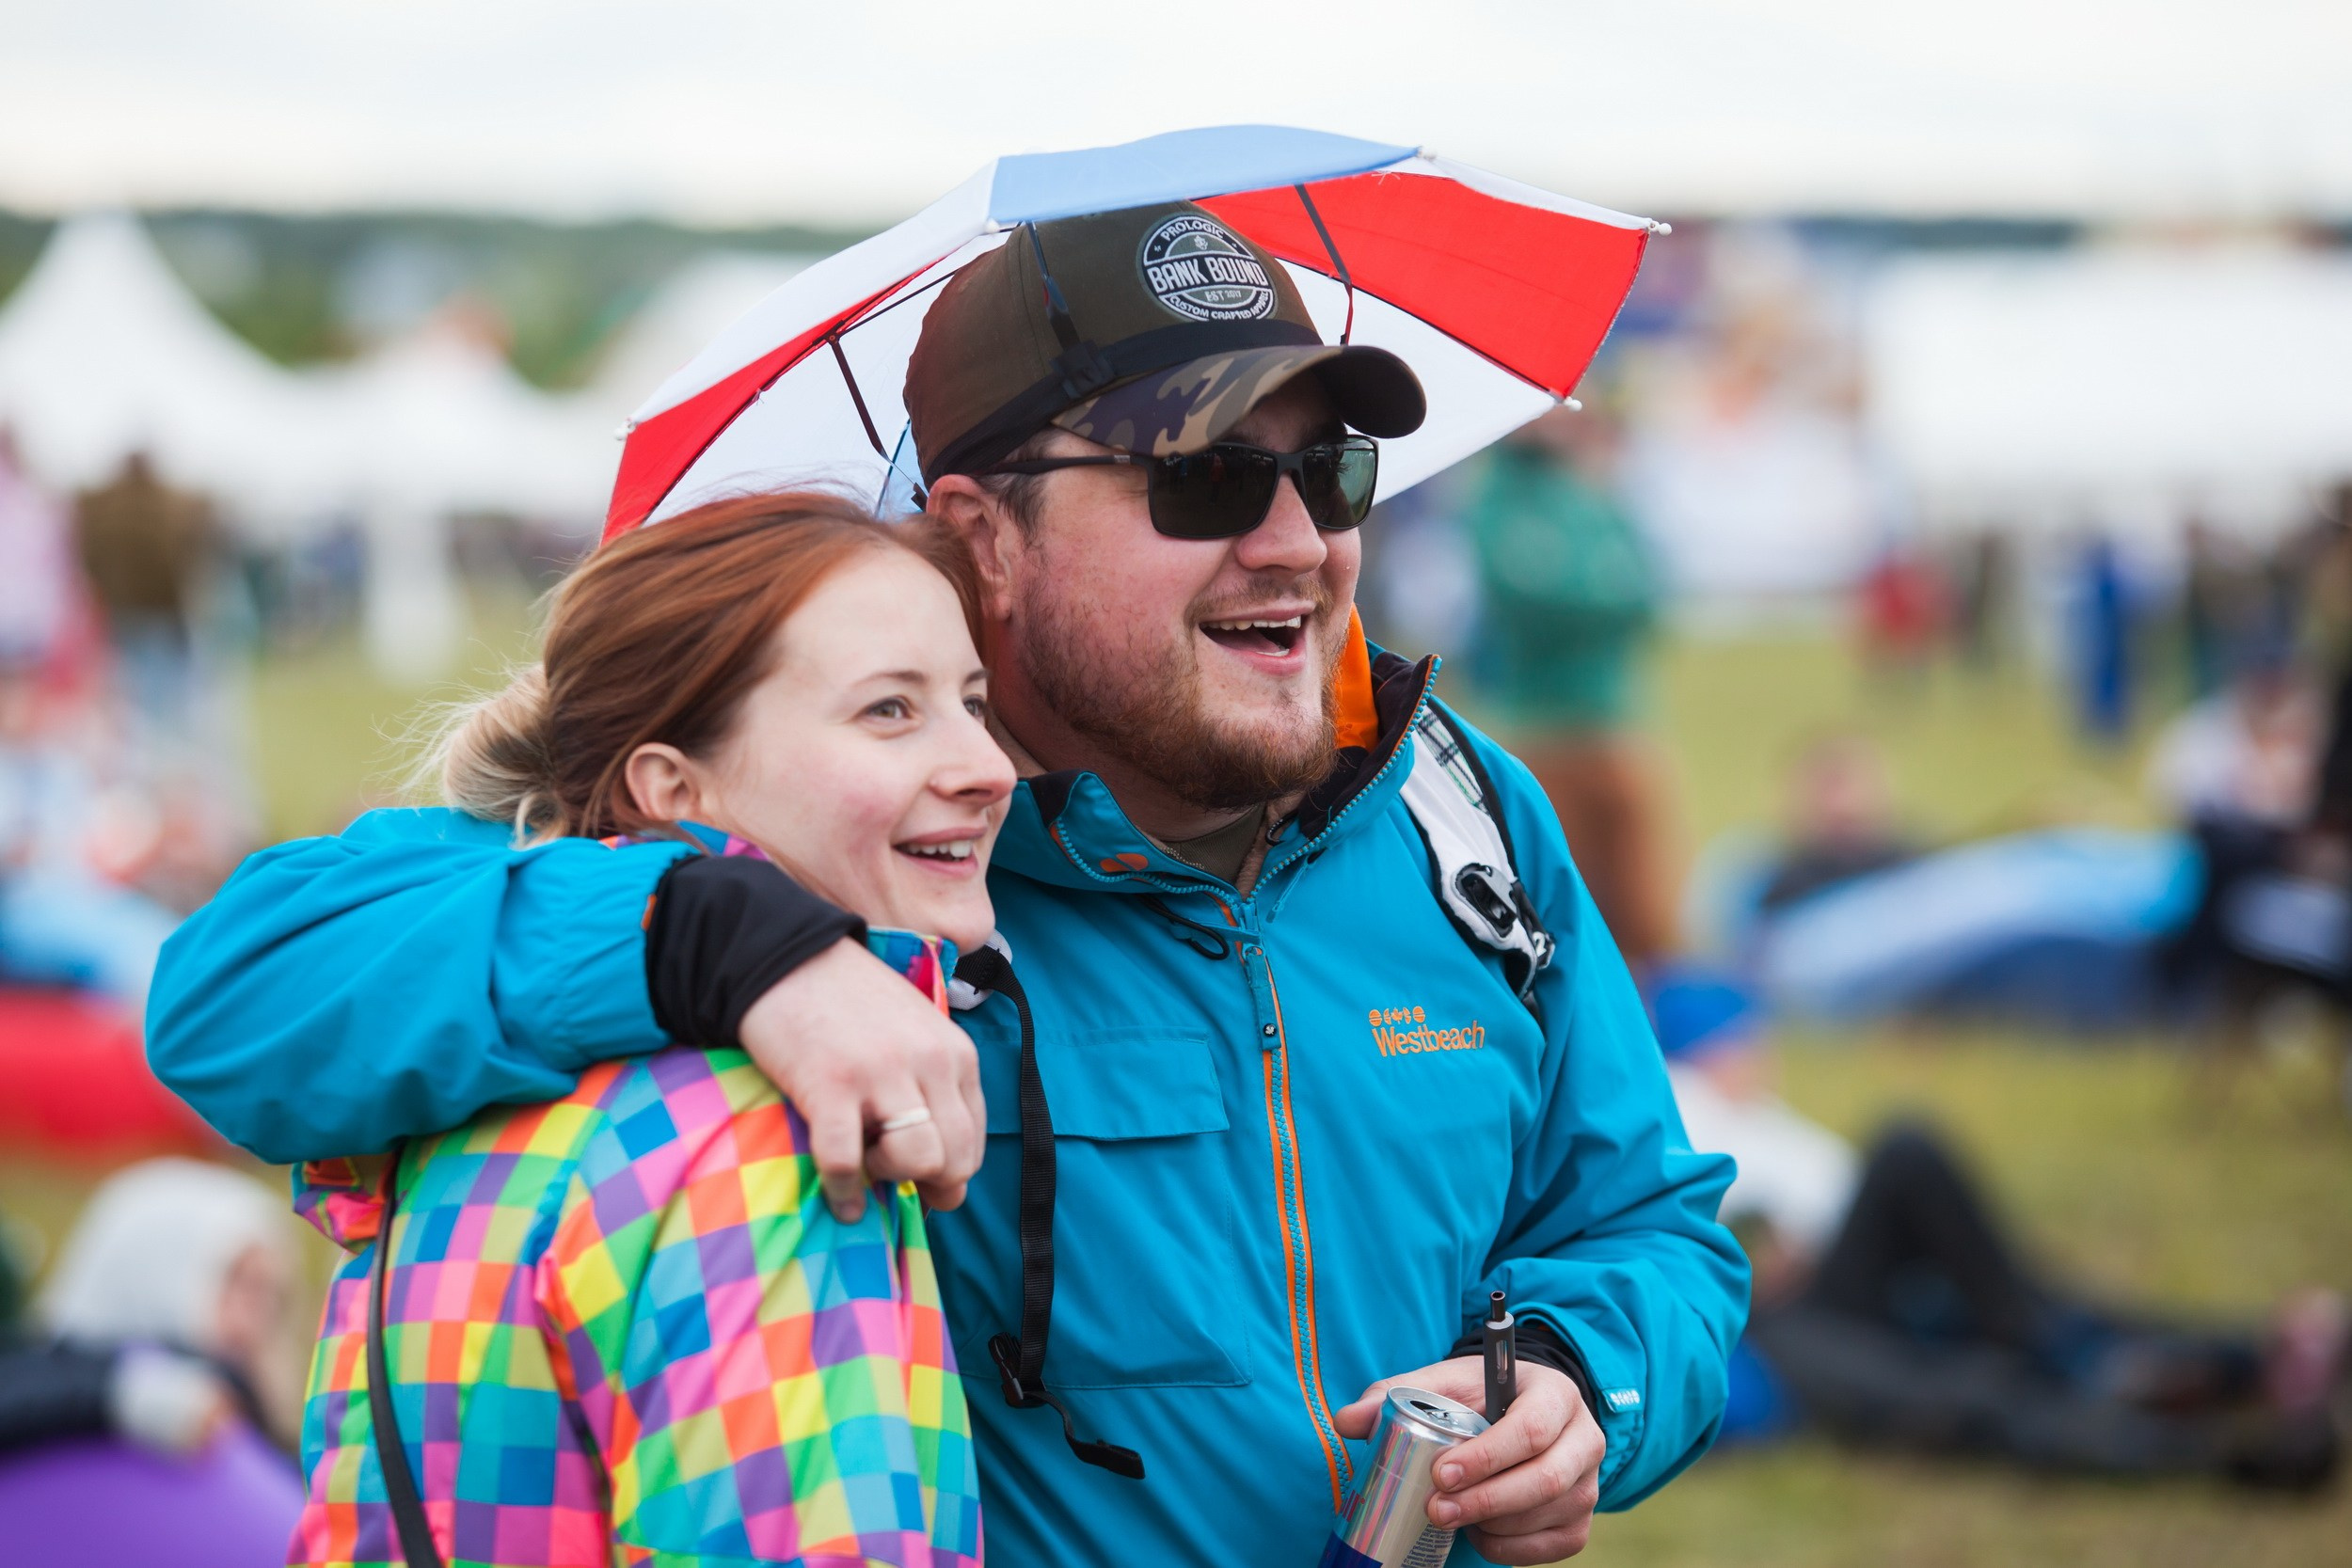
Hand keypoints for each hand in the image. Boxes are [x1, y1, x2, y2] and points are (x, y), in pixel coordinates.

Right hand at [738, 937, 985, 1220]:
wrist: (786, 956)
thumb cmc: (847, 1001)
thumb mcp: (913, 1033)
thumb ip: (932, 1084)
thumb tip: (939, 1163)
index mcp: (956, 1053)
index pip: (974, 1140)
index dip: (949, 1175)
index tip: (920, 1184)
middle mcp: (930, 1063)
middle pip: (956, 1159)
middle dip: (926, 1183)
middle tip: (888, 1174)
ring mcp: (881, 1073)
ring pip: (917, 1161)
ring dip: (888, 1177)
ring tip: (863, 1164)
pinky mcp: (831, 1084)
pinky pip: (846, 1161)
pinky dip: (843, 1190)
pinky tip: (837, 1196)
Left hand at [1333, 1356, 1604, 1563]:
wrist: (1521, 1409)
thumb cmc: (1481, 1395)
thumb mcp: (1445, 1382)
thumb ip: (1397, 1393)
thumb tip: (1348, 1421)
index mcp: (1555, 1395)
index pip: (1530, 1430)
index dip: (1486, 1458)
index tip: (1439, 1474)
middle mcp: (1585, 1439)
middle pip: (1545, 1479)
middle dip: (1485, 1500)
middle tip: (1435, 1509)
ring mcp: (1589, 1484)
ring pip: (1548, 1516)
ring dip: (1493, 1525)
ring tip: (1451, 1516)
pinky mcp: (1581, 1521)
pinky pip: (1552, 1547)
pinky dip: (1510, 1549)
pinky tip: (1478, 1534)